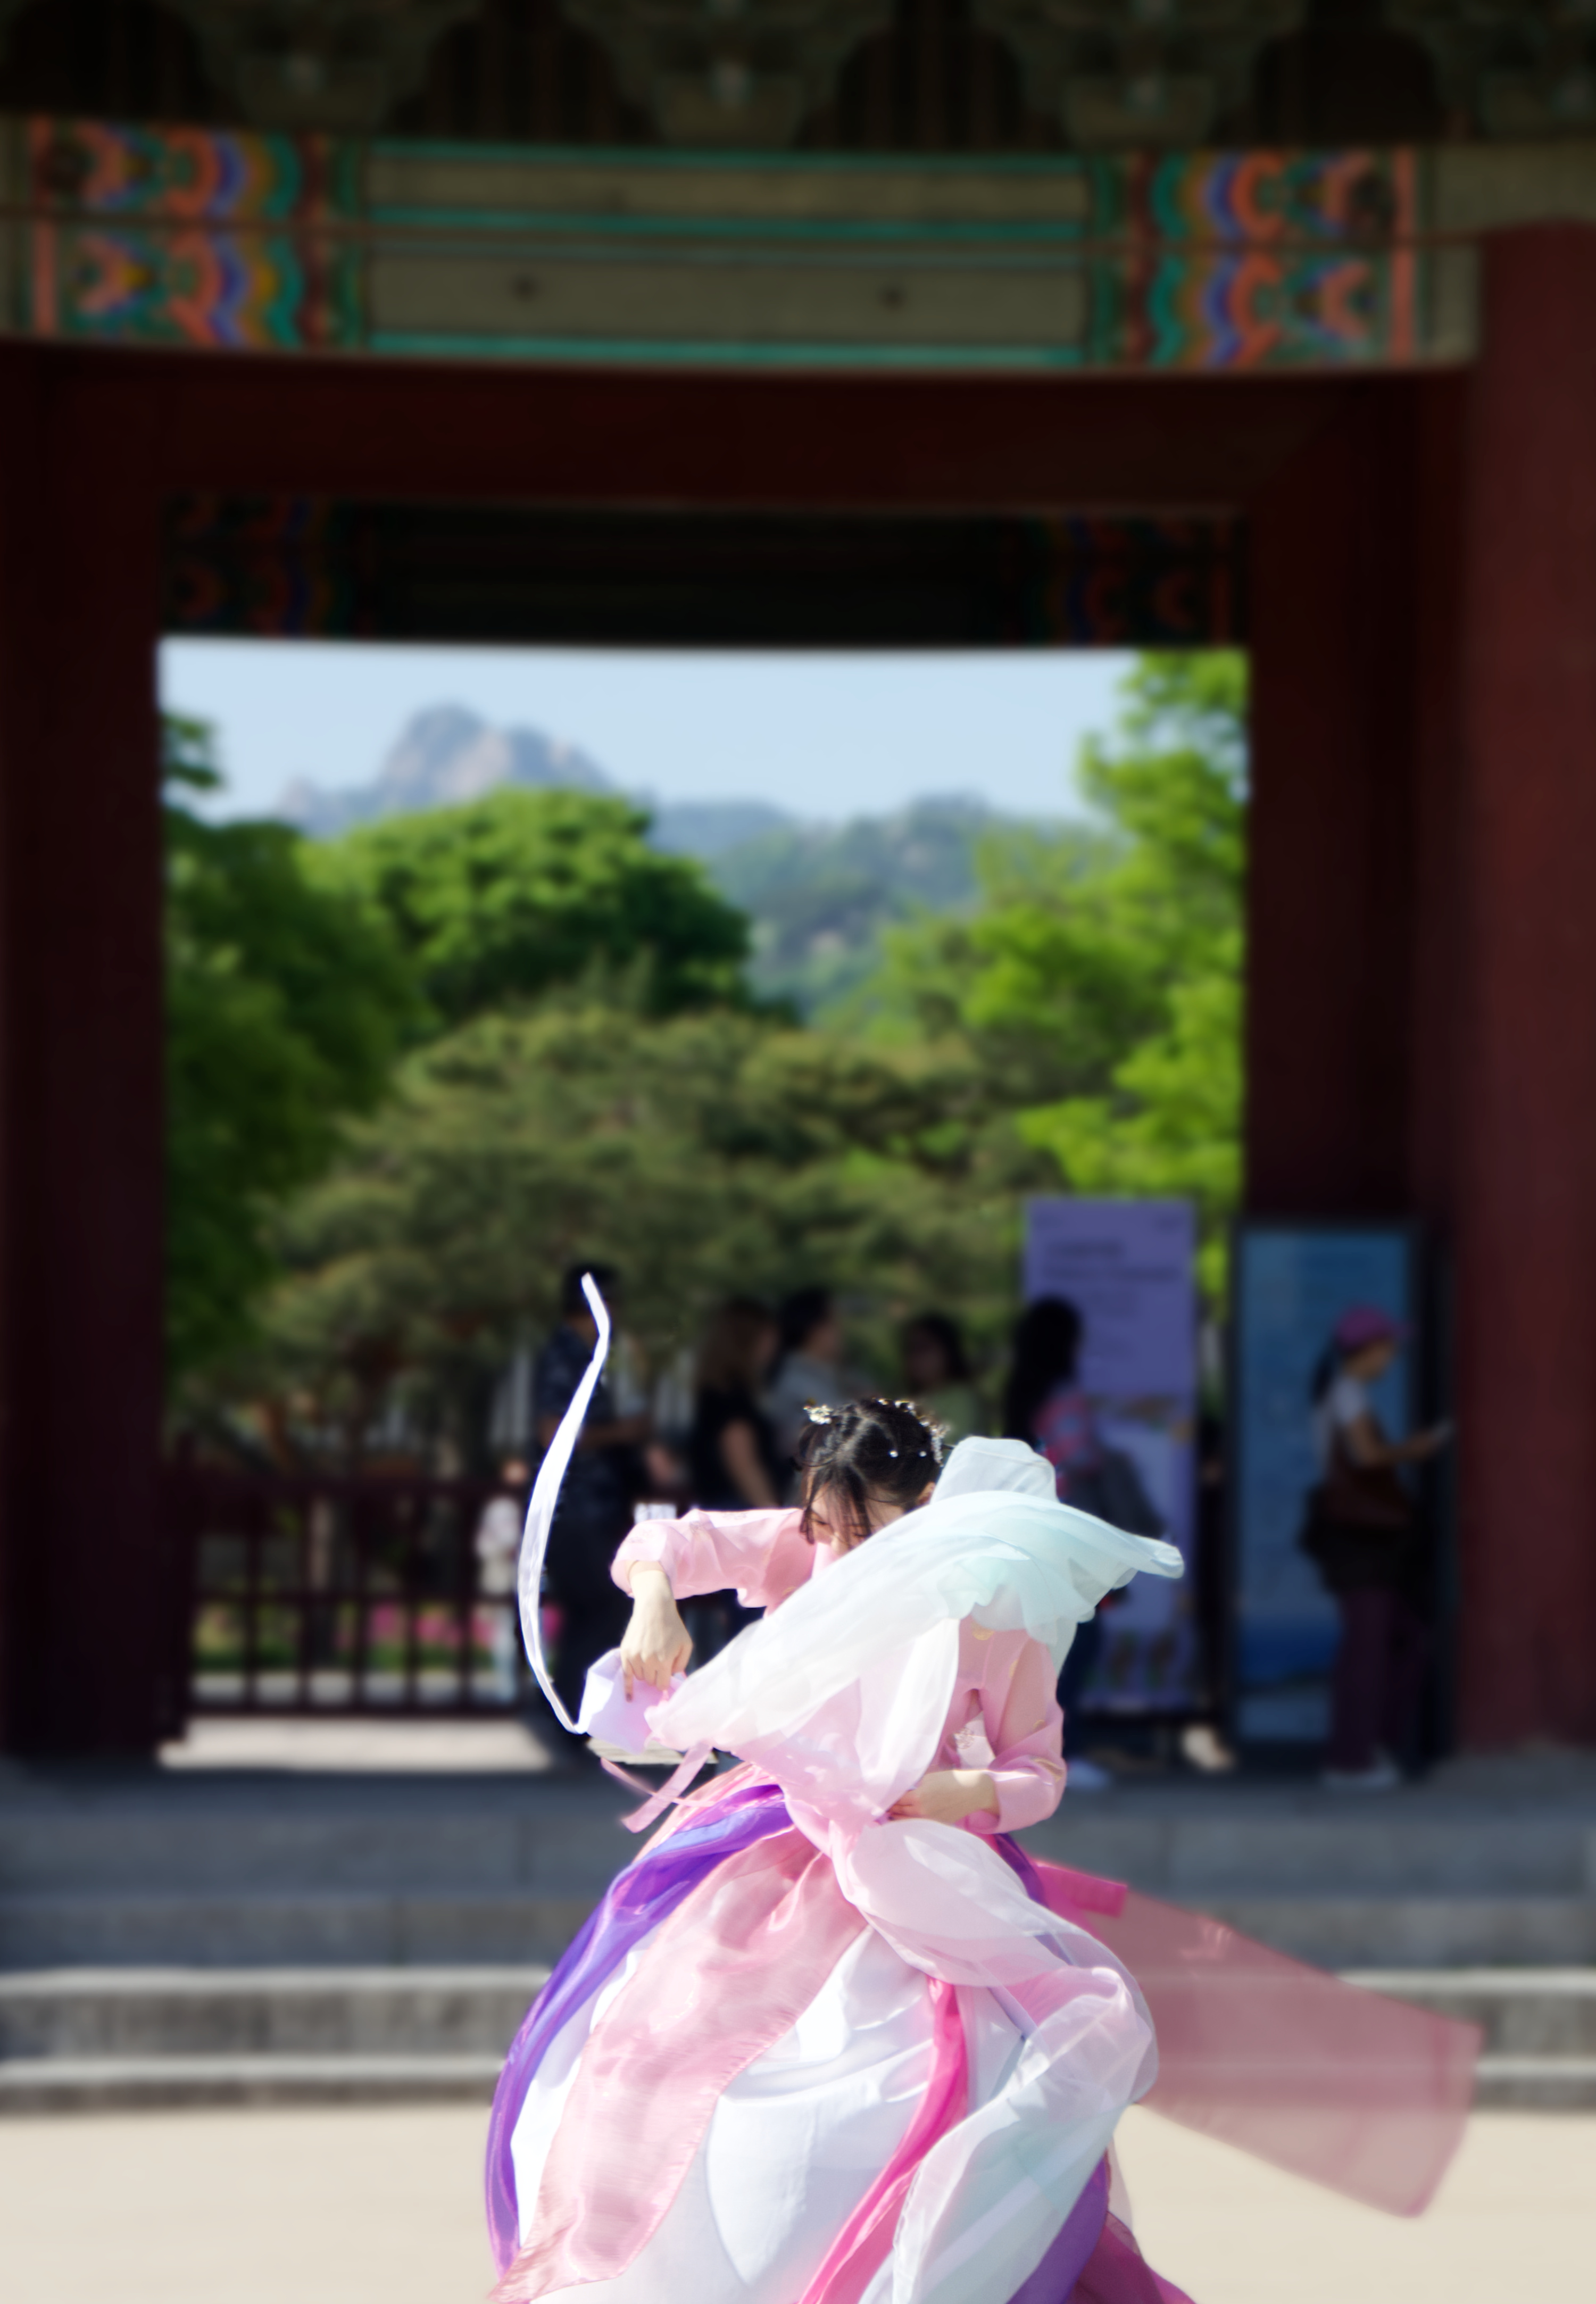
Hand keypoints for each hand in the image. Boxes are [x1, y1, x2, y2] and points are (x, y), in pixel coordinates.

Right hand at [619, 1566, 691, 1698]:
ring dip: (645, 1672)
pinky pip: (626, 1675)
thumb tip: (673, 1678)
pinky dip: (628, 1686)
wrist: (654, 1608)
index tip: (665, 1676)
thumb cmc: (673, 1626)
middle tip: (658, 1663)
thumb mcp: (686, 1644)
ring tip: (649, 1658)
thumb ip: (682, 1664)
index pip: (662, 1684)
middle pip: (650, 1681)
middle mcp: (648, 1661)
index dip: (664, 1681)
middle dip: (655, 1675)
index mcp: (664, 1660)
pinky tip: (629, 1698)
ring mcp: (635, 1657)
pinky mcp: (625, 1652)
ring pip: (640, 1677)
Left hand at [886, 1769, 998, 1825]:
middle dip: (890, 1809)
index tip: (879, 1798)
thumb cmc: (951, 1780)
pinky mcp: (936, 1825)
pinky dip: (908, 1823)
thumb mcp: (929, 1778)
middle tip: (880, 1807)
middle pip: (899, 1812)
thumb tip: (901, 1791)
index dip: (887, 1799)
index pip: (896, 1800)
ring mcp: (929, 1821)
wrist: (972, 1791)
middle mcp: (921, 1812)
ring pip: (906, 1822)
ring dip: (897, 1818)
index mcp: (918, 1797)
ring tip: (889, 1814)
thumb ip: (913, 1786)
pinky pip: (917, 1825)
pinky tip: (903, 1820)